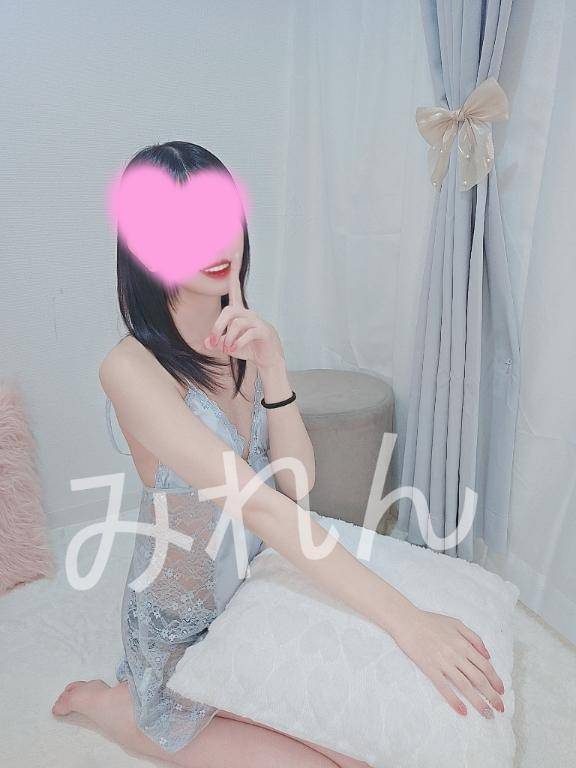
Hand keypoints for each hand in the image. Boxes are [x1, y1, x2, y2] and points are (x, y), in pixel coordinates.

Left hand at [203, 251, 283, 370]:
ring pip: (235, 324)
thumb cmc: (247, 349)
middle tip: (214, 342)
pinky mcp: (263, 331)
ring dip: (227, 339)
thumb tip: (207, 343)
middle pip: (228, 311)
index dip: (234, 272)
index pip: (235, 289)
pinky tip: (233, 349)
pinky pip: (246, 333)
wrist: (268, 359)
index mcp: (239, 312)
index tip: (235, 254)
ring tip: (227, 349)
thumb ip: (216, 342)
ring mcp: (257, 321)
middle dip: (217, 327)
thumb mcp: (227, 345)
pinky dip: (237, 343)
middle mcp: (249, 313)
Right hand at [392, 607, 505, 718]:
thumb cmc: (431, 621)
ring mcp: (443, 663)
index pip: (485, 666)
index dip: (495, 680)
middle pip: (478, 678)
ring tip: (487, 714)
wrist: (407, 621)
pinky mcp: (430, 668)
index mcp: (463, 644)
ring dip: (478, 702)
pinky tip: (462, 711)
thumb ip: (474, 638)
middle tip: (499, 708)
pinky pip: (444, 687)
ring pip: (465, 685)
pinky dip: (454, 700)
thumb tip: (487, 655)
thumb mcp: (456, 623)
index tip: (501, 692)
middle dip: (491, 695)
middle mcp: (456, 655)